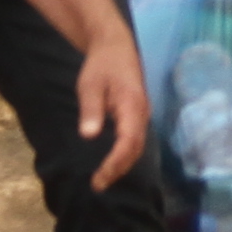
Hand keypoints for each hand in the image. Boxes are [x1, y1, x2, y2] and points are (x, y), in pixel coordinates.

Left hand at [73, 35, 154, 189]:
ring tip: (103, 179)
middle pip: (135, 148)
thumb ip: (91, 110)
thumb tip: (89, 135)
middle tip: (98, 185)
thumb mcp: (90, 85)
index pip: (128, 141)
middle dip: (118, 169)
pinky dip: (124, 155)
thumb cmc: (101, 65)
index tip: (100, 177)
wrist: (115, 47)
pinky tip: (111, 163)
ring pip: (136, 146)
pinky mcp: (137, 116)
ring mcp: (141, 115)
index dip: (115, 162)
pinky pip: (134, 140)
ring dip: (122, 165)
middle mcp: (142, 113)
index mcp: (132, 105)